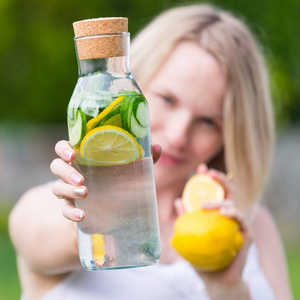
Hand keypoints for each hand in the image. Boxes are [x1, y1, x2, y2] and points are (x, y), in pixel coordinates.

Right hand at [50, 140, 161, 222]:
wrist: (115, 213)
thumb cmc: (121, 183)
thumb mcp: (132, 171)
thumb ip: (144, 159)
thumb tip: (158, 147)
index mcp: (85, 158)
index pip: (65, 147)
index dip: (64, 148)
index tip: (72, 153)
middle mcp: (75, 172)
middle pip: (56, 166)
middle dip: (65, 170)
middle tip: (82, 178)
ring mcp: (71, 191)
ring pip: (56, 187)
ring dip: (67, 189)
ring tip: (84, 192)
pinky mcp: (73, 209)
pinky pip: (64, 210)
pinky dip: (71, 213)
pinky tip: (82, 216)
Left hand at [174, 164, 252, 292]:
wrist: (216, 279)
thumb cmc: (202, 256)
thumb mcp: (190, 235)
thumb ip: (185, 218)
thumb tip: (178, 200)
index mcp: (216, 212)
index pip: (215, 191)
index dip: (210, 178)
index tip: (201, 168)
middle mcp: (229, 215)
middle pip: (227, 191)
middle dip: (220, 179)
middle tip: (208, 172)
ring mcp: (238, 223)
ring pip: (232, 203)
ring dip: (219, 200)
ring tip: (203, 206)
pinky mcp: (247, 234)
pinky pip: (243, 220)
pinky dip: (234, 213)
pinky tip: (224, 213)